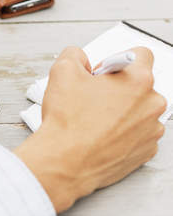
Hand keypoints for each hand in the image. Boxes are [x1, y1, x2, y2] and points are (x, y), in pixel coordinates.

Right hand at [14, 46, 165, 212]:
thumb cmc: (68, 120)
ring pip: (139, 110)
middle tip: (92, 97)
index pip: (141, 54)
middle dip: (118, 87)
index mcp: (138, 80)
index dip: (117, 60)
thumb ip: (75, 55)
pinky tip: (100, 135)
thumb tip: (80, 59)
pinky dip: (122, 132)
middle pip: (140, 85)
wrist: (66, 160)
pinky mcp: (146, 151)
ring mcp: (152, 130)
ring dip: (121, 111)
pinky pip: (138, 134)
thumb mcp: (62, 71)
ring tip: (94, 119)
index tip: (103, 72)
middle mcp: (153, 104)